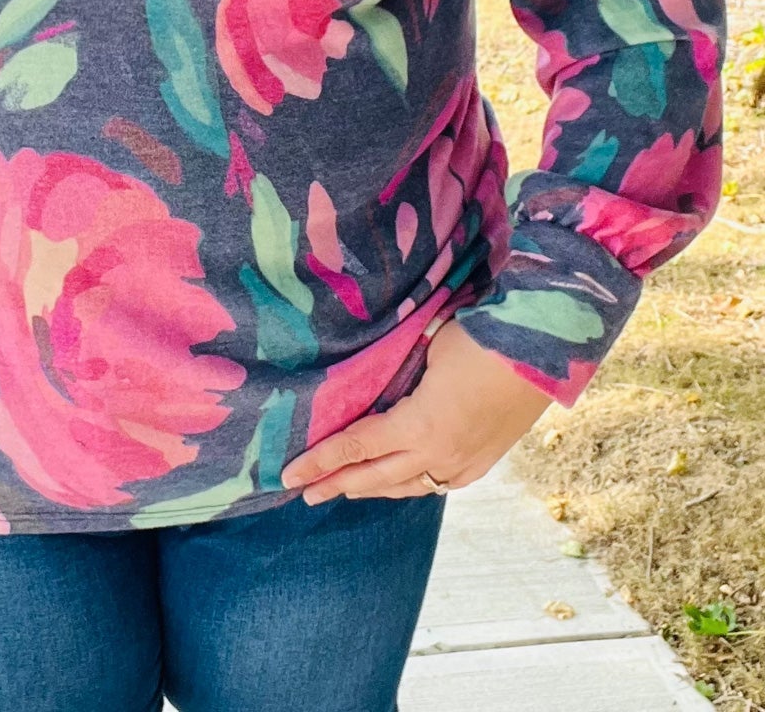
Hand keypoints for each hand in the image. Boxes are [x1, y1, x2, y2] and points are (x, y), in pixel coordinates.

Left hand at [279, 316, 556, 501]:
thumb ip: (398, 380)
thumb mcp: (426, 353)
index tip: (290, 473)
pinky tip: (402, 484)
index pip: (357, 447)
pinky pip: (437, 483)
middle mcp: (439, 454)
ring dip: (372, 489)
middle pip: (375, 477)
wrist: (543, 351)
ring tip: (345, 491)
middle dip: (336, 484)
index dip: (321, 460)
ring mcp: (464, 463)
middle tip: (305, 494)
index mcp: (419, 427)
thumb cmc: (480, 339)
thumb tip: (373, 390)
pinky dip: (411, 485)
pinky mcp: (483, 462)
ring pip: (407, 486)